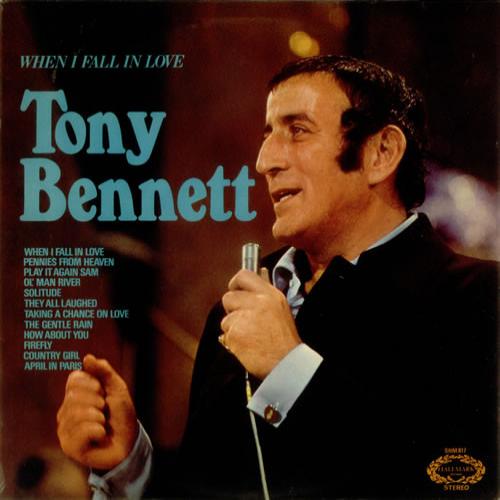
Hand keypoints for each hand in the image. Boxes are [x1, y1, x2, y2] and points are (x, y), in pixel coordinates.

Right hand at [57, 354, 137, 469]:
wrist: (129, 442)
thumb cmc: (121, 414)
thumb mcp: (116, 388)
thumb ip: (104, 371)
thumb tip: (87, 357)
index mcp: (75, 395)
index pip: (74, 378)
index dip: (93, 383)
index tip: (104, 393)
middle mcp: (66, 410)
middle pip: (74, 396)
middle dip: (98, 402)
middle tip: (104, 411)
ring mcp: (65, 429)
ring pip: (77, 414)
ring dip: (99, 418)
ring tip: (103, 424)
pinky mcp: (68, 446)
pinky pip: (80, 432)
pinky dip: (97, 431)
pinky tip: (100, 436)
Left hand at [221, 268, 300, 378]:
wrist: (285, 363)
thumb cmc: (283, 339)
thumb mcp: (280, 308)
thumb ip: (265, 293)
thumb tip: (259, 274)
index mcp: (270, 294)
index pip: (244, 275)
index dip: (235, 283)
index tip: (235, 290)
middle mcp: (257, 302)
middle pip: (228, 297)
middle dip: (232, 310)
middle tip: (245, 320)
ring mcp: (245, 317)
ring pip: (226, 318)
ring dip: (233, 328)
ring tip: (250, 336)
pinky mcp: (235, 333)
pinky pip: (226, 334)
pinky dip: (233, 341)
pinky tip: (247, 345)